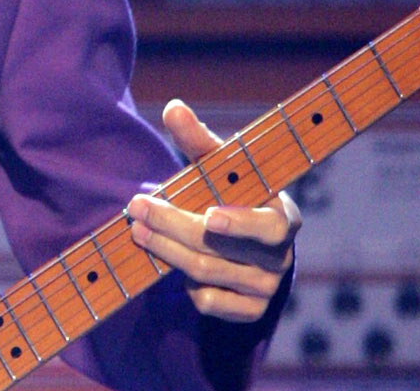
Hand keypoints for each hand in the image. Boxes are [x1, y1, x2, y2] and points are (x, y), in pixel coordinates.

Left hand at [124, 99, 300, 321]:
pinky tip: (174, 262)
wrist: (251, 242)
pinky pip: (210, 303)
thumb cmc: (233, 192)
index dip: (240, 224)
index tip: (209, 216)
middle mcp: (280, 256)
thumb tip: (173, 107)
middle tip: (137, 208)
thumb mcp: (220, 166)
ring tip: (138, 231)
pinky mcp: (250, 311)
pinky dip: (187, 286)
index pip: (268, 227)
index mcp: (282, 217)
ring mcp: (266, 287)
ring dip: (166, 252)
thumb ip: (198, 140)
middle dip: (171, 227)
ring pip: (206, 275)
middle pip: (217, 249)